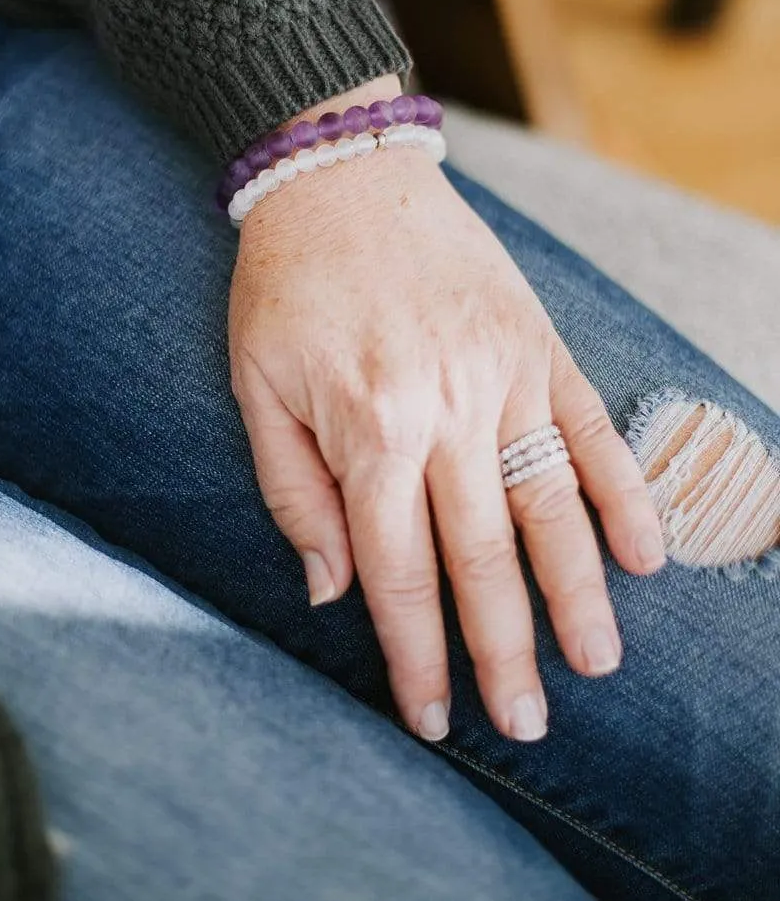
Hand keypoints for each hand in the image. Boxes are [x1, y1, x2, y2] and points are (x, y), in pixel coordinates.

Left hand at [228, 77, 665, 742]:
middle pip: (483, 557)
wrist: (338, 175)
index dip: (415, 655)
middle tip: (526, 725)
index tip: (432, 719)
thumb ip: (295, 496)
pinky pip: (594, 429)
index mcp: (370, 430)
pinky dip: (625, 491)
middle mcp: (448, 411)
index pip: (397, 573)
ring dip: (577, 592)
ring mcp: (505, 375)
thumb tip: (331, 593)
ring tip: (595, 665)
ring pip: (551, 504)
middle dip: (503, 652)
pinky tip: (644, 555)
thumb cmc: (284, 288)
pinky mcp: (540, 343)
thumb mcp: (256, 391)